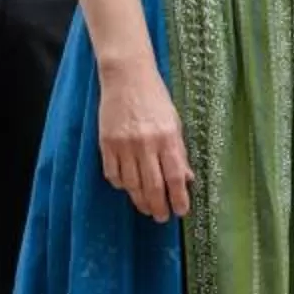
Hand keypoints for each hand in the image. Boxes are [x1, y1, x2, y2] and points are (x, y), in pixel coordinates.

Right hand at [96, 58, 191, 220]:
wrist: (127, 76)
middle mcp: (146, 143)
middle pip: (153, 186)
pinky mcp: (106, 143)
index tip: (181, 211)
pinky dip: (120, 184)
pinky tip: (127, 187)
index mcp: (167, 137)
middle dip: (158, 207)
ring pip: (131, 185)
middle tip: (162, 217)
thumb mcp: (174, 121)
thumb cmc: (154, 97)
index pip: (175, 177)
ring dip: (139, 200)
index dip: (179, 198)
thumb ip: (179, 151)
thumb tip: (186, 178)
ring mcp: (124, 145)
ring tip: (146, 207)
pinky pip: (112, 174)